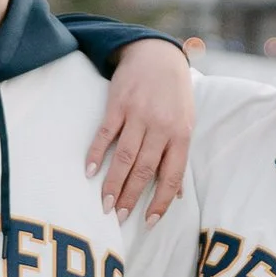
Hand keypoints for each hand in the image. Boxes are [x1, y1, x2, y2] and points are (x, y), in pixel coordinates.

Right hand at [86, 39, 193, 220]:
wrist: (158, 54)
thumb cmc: (174, 94)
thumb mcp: (185, 123)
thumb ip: (178, 156)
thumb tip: (177, 194)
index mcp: (181, 135)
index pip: (172, 175)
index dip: (160, 201)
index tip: (148, 222)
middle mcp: (161, 127)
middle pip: (145, 170)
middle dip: (131, 197)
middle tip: (118, 217)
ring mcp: (138, 115)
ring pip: (125, 156)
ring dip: (113, 183)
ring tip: (104, 204)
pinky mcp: (118, 104)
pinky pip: (106, 134)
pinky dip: (97, 153)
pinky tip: (90, 172)